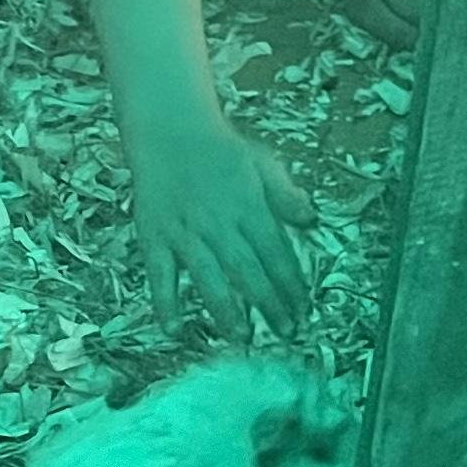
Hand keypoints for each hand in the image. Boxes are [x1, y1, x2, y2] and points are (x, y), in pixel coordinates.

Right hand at [125, 115, 315, 338]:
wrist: (169, 130)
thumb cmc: (219, 149)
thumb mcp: (261, 163)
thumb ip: (285, 194)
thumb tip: (311, 219)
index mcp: (247, 205)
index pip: (275, 251)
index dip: (292, 283)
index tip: (304, 308)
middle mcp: (217, 222)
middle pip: (247, 270)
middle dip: (269, 304)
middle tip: (285, 332)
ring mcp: (184, 232)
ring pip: (208, 277)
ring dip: (225, 309)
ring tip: (240, 336)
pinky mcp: (155, 237)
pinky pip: (160, 275)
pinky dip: (165, 302)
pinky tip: (173, 328)